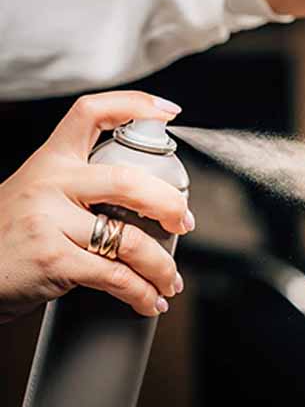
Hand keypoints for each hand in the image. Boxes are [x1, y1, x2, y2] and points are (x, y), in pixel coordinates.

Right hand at [0, 91, 193, 322]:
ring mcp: (49, 221)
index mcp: (51, 160)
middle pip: (129, 181)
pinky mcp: (53, 260)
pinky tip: (149, 300)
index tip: (168, 111)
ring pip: (130, 239)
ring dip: (162, 265)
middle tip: (185, 223)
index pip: (91, 113)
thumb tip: (149, 198)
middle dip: (170, 205)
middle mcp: (50, 183)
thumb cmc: (8, 239)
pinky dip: (140, 292)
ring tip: (169, 280)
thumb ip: (80, 188)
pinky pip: (115, 275)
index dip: (134, 105)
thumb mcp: (35, 195)